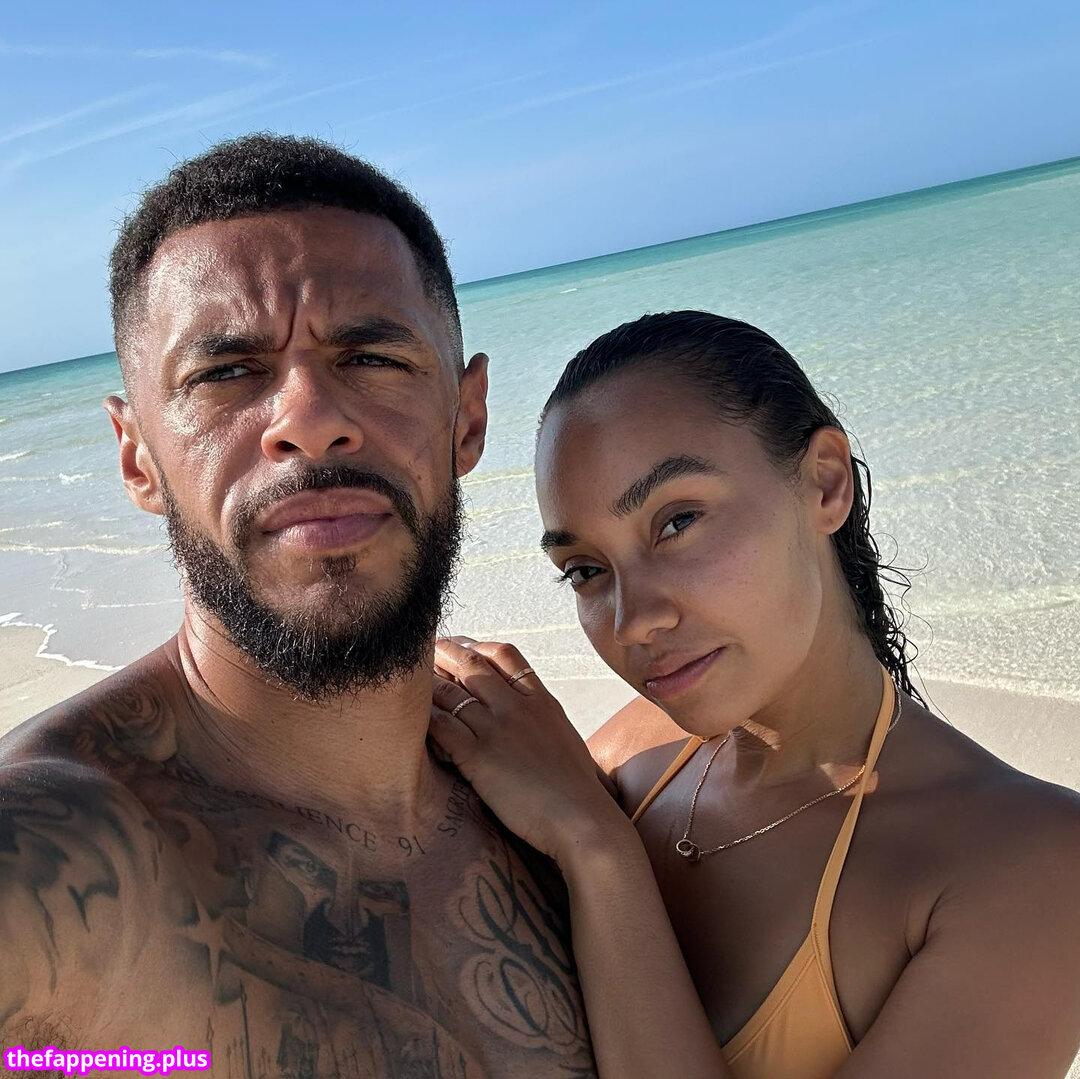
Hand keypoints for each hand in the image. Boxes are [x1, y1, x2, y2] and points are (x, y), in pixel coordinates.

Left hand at [430, 637, 632, 864]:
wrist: (583, 819)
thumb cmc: (578, 790)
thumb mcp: (564, 738)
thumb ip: (543, 720)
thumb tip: (536, 720)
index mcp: (540, 701)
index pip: (505, 656)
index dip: (478, 646)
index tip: (462, 645)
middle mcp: (516, 707)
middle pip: (472, 665)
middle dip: (445, 653)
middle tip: (426, 649)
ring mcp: (496, 729)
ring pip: (451, 692)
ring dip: (428, 681)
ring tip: (409, 679)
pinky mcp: (478, 757)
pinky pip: (442, 727)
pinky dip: (425, 718)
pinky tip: (413, 718)